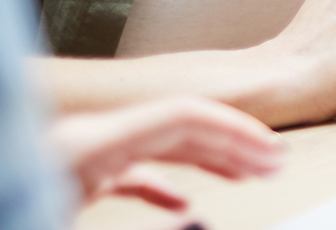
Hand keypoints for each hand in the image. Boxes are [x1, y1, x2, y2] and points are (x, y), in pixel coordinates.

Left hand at [50, 96, 281, 208]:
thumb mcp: (60, 227)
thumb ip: (143, 229)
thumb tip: (199, 223)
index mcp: (86, 147)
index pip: (181, 116)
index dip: (234, 129)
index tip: (272, 153)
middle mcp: (85, 142)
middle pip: (177, 127)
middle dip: (230, 143)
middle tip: (275, 164)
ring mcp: (78, 159)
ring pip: (158, 147)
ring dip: (206, 160)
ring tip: (248, 175)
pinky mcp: (70, 179)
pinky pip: (130, 170)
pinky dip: (164, 183)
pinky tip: (184, 205)